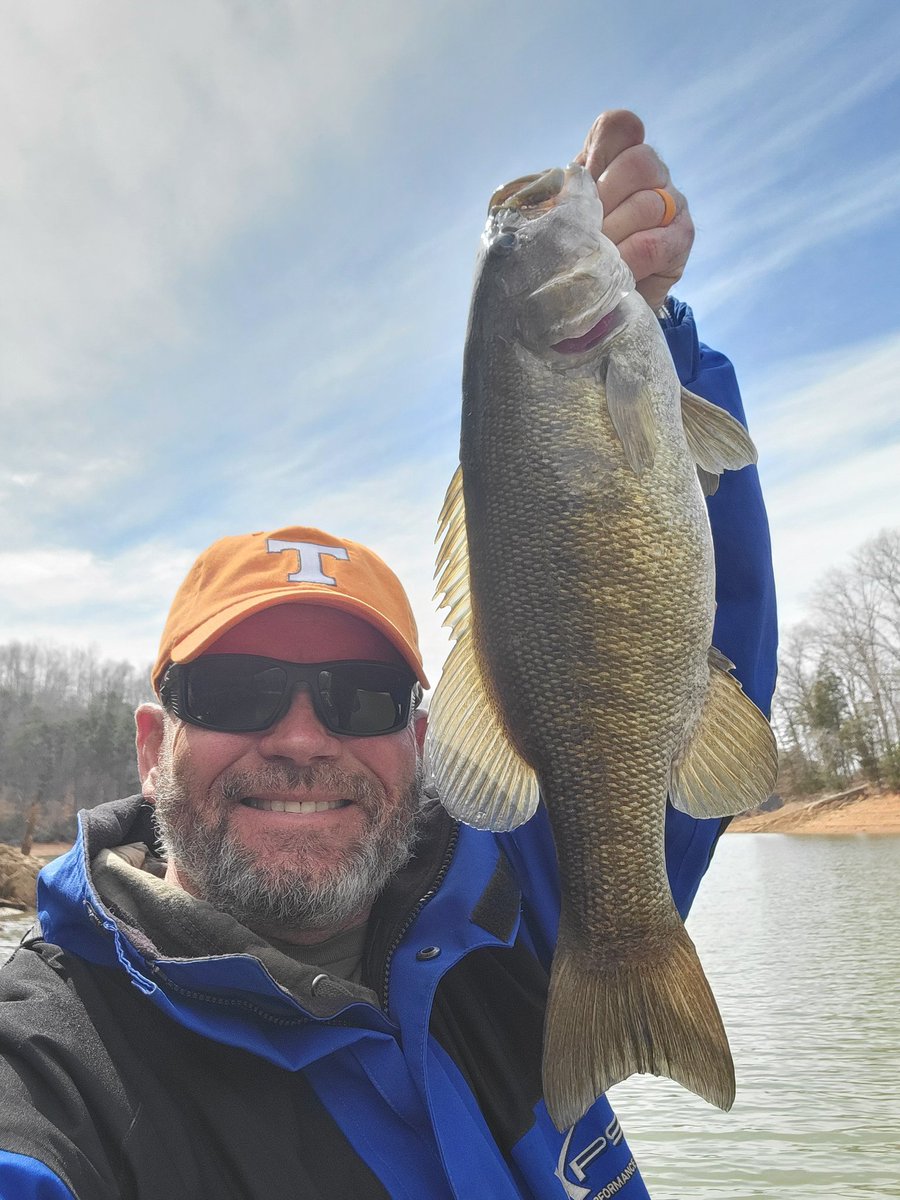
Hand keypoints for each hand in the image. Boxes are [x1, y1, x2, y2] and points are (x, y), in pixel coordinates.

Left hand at [574, 110, 693, 311]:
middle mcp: (653, 172)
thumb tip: (552, 196)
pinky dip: (627, 259)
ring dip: (612, 234)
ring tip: (593, 255)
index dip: (602, 145)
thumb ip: (560, 197)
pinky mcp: (682, 238)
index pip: (619, 127)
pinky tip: (613, 271)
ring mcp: (672, 202)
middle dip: (605, 197)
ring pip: (646, 204)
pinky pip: (653, 243)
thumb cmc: (577, 250)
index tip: (585, 175)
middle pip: (638, 162)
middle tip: (585, 228)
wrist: (603, 298)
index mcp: (619, 157)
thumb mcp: (561, 217)